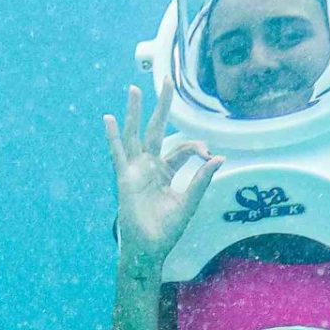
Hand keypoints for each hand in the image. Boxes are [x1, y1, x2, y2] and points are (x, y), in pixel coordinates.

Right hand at [105, 83, 223, 276]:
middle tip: (167, 81)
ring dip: (135, 113)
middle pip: (156, 129)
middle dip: (161, 106)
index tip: (209, 155)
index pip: (183, 148)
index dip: (198, 147)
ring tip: (134, 90)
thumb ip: (201, 180)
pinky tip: (109, 119)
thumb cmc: (167, 230)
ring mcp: (136, 170)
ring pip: (135, 135)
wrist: (149, 249)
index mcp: (167, 171)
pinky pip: (118, 154)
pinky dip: (113, 137)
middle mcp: (150, 166)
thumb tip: (220, 158)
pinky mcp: (125, 178)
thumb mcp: (189, 203)